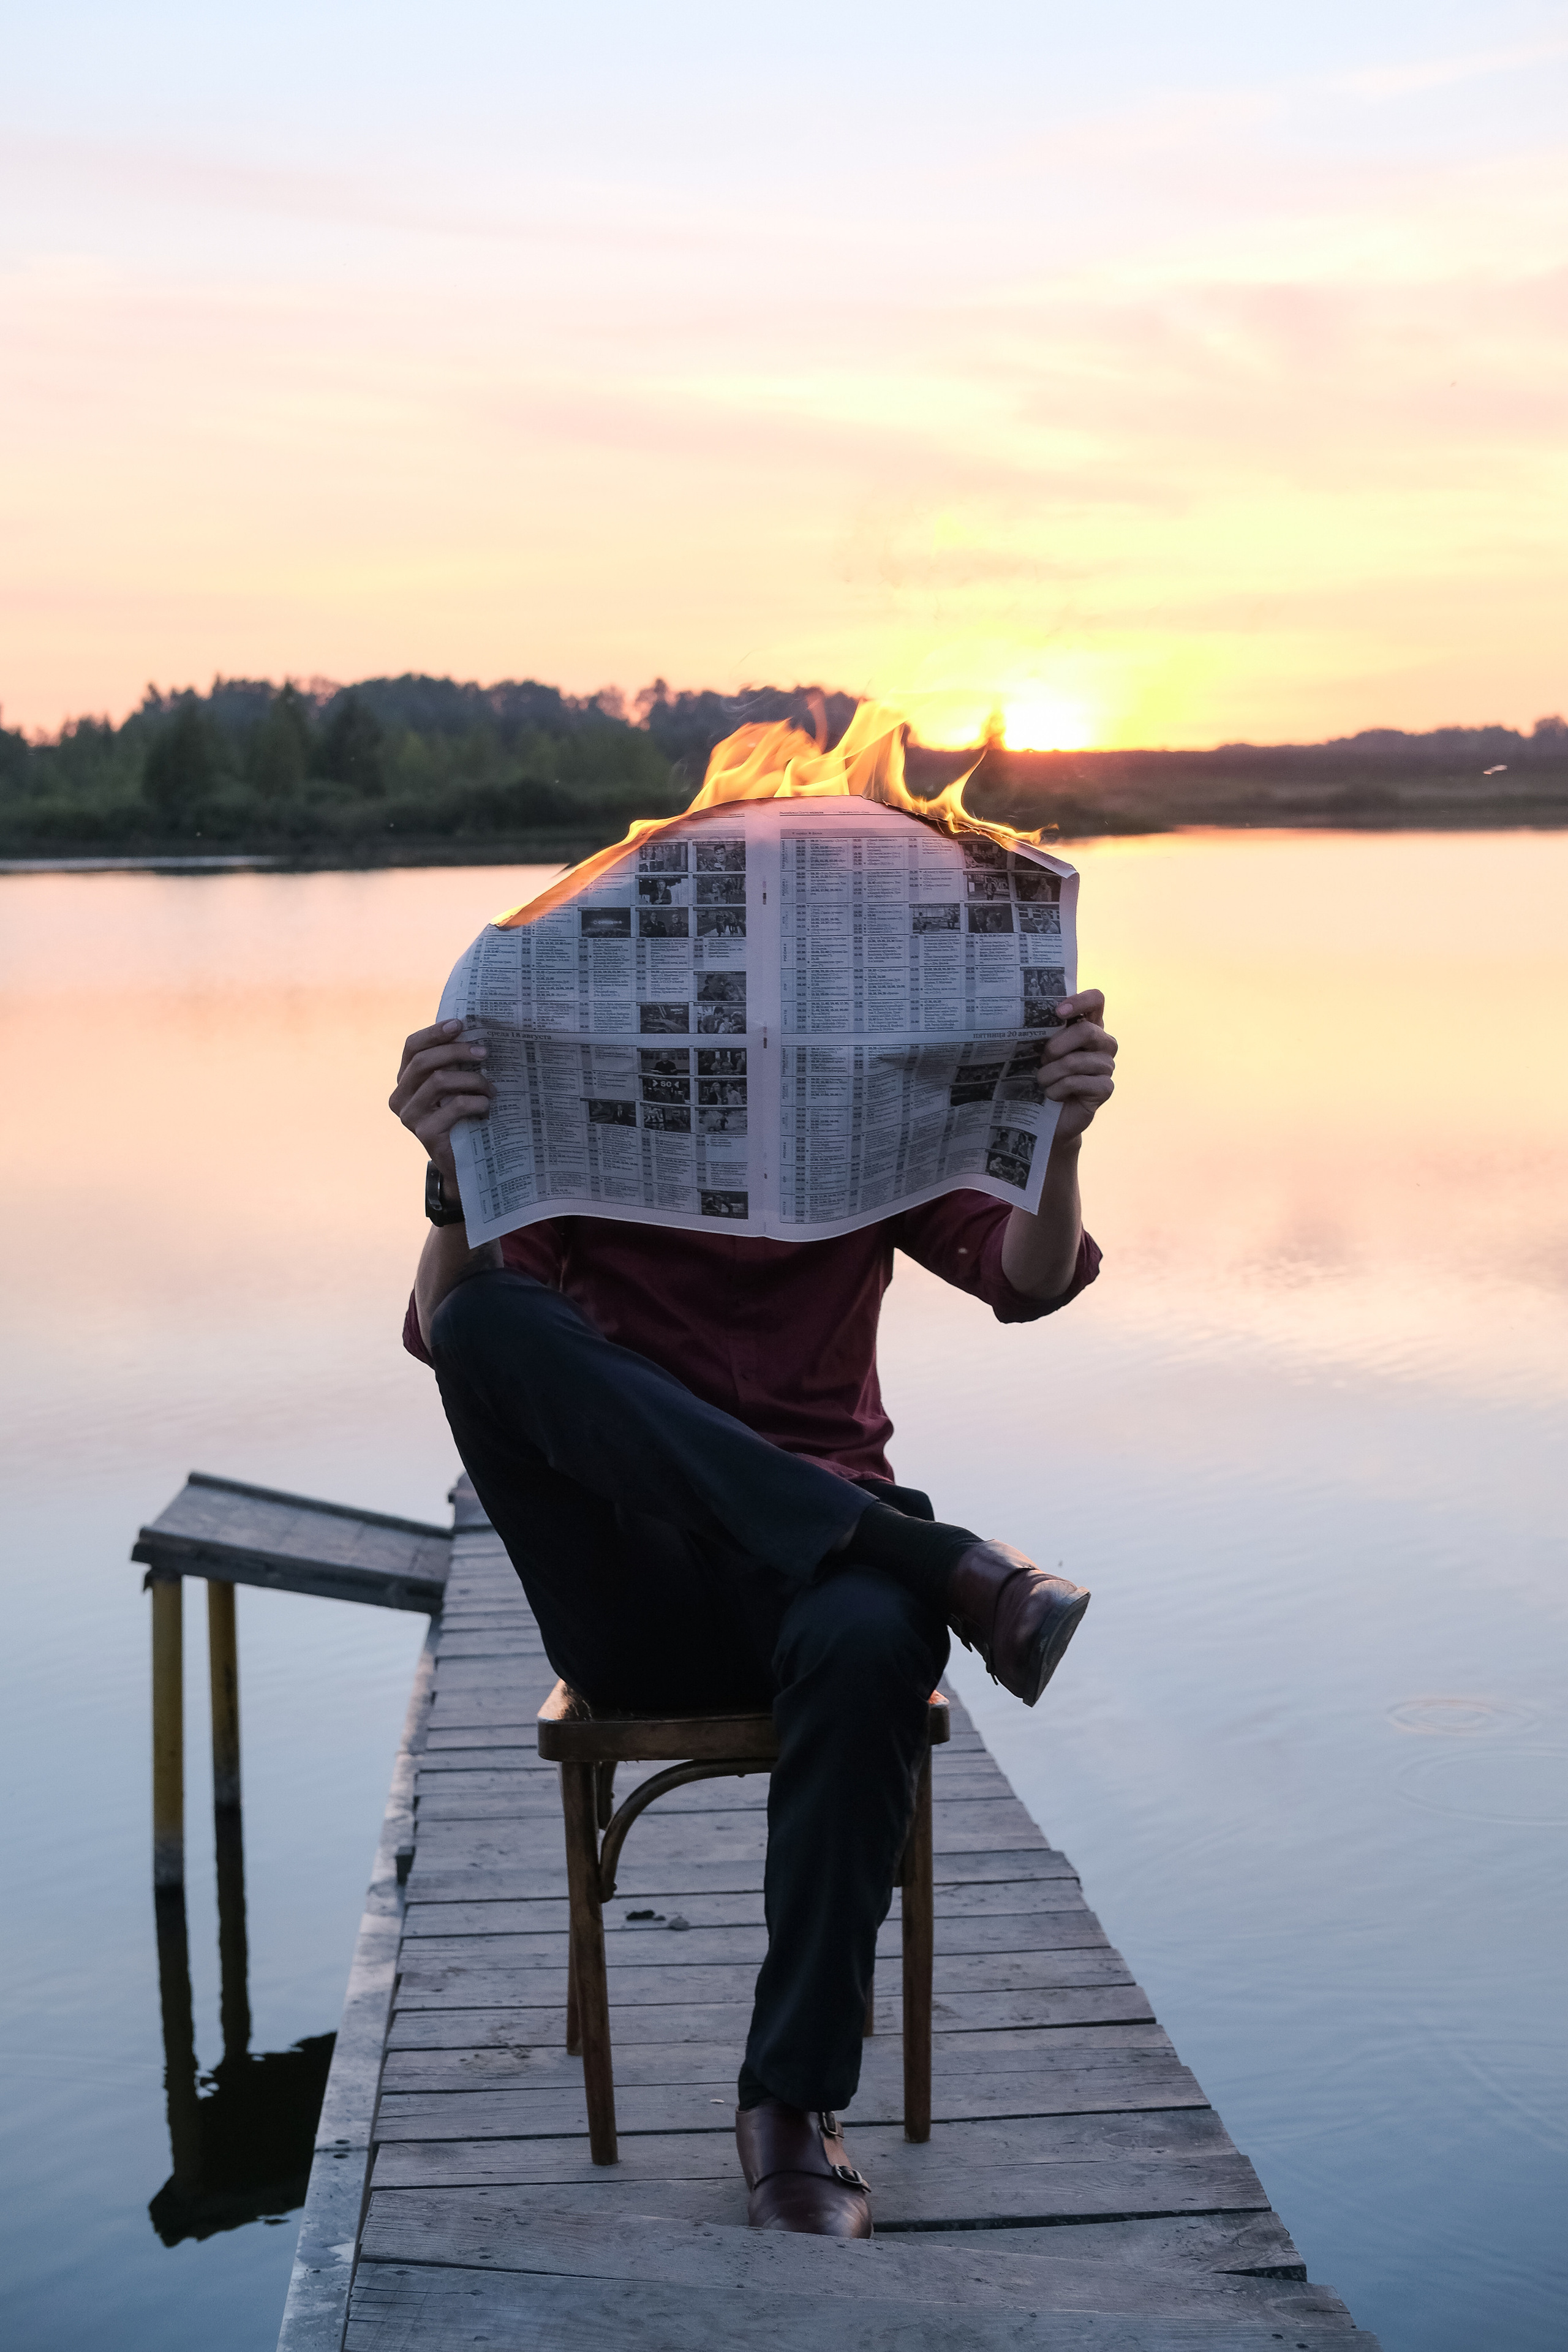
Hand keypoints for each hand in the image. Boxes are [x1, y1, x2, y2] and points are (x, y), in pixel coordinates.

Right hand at [389, 1019, 494, 1192]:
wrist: (463, 1162)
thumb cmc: (462, 1117)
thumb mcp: (454, 1086)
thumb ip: (452, 1063)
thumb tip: (472, 1030)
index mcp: (405, 1079)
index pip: (412, 1047)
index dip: (434, 1033)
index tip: (459, 1024)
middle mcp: (400, 1097)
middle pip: (424, 1061)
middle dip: (457, 1052)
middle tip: (484, 1052)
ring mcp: (409, 1116)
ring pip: (439, 1081)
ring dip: (472, 1080)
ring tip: (491, 1087)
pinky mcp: (425, 1133)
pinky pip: (454, 1106)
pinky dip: (475, 1102)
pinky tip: (487, 1105)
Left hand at [1041, 987, 1116, 1142]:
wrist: (1047, 1116)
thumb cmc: (1045, 1076)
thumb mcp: (1041, 1050)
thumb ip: (1046, 1032)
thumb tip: (1028, 1017)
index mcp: (1089, 1026)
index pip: (1097, 1000)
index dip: (1080, 1001)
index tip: (1058, 1012)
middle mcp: (1103, 1043)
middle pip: (1086, 1031)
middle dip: (1056, 1046)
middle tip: (1043, 1059)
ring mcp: (1107, 1066)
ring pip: (1076, 1061)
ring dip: (1051, 1073)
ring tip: (1043, 1082)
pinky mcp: (1105, 1088)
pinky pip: (1076, 1082)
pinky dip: (1057, 1089)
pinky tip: (1053, 1095)